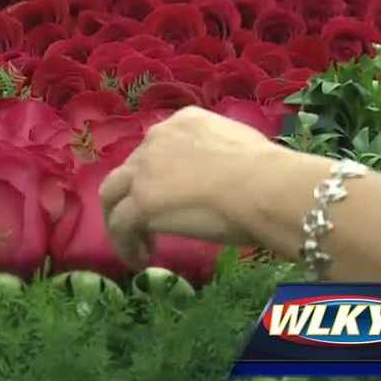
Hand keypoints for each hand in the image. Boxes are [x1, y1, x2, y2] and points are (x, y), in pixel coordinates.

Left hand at [98, 107, 278, 268]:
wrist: (265, 187)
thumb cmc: (267, 172)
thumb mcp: (239, 144)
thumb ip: (218, 152)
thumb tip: (223, 171)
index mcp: (184, 121)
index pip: (156, 147)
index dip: (157, 174)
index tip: (168, 196)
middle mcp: (158, 138)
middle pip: (129, 169)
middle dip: (132, 194)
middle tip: (146, 221)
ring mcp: (145, 169)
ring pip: (113, 194)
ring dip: (119, 218)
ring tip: (136, 244)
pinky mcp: (140, 201)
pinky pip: (119, 225)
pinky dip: (125, 244)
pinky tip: (139, 259)